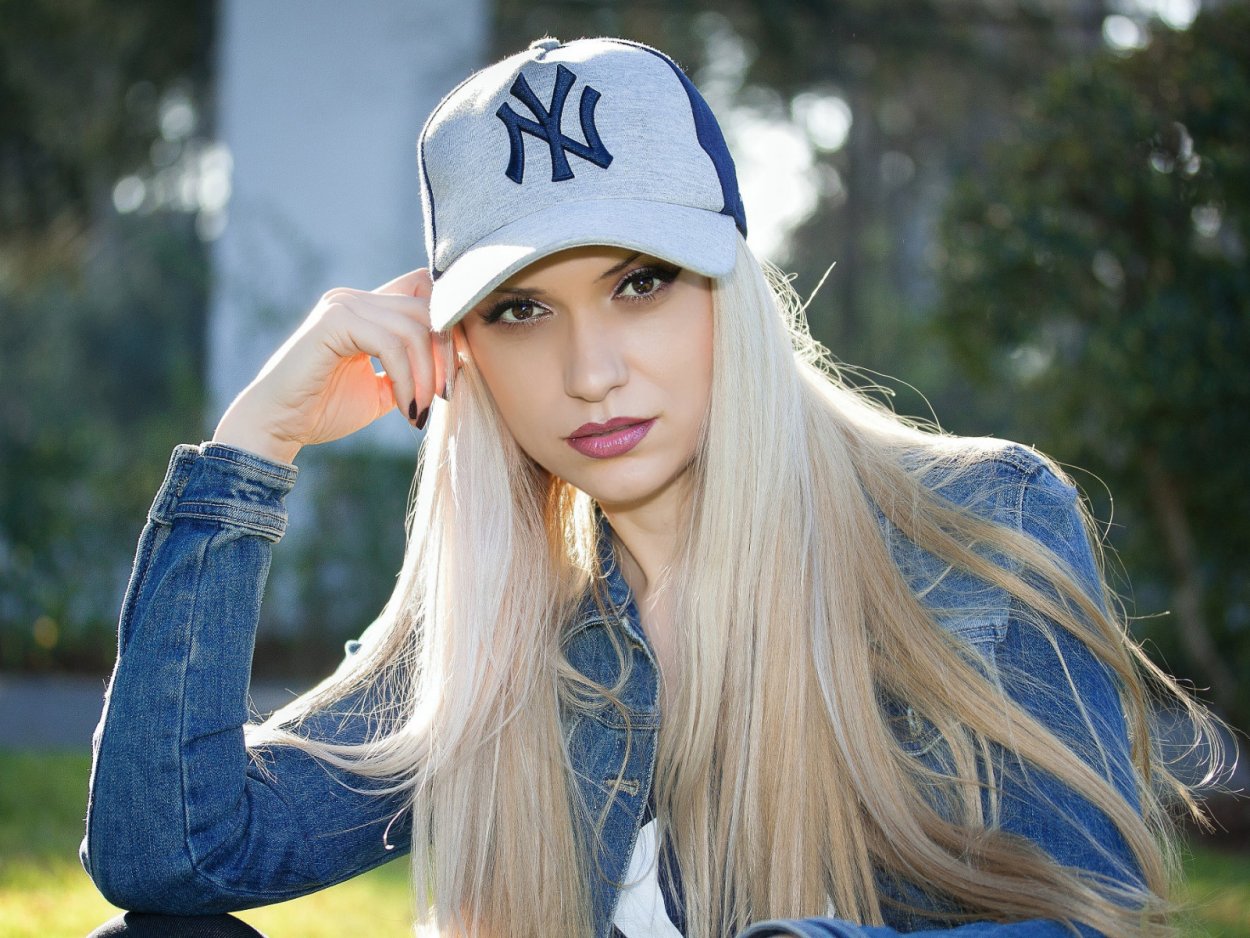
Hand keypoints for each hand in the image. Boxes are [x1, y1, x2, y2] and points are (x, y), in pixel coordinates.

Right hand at [212, 268, 443, 463]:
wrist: (276, 426)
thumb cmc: (324, 410)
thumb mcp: (383, 389)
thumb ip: (412, 370)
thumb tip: (454, 364)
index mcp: (367, 309)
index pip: (425, 293)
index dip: (449, 329)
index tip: (451, 375)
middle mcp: (355, 299)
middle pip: (427, 307)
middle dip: (444, 354)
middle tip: (443, 396)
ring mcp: (343, 306)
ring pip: (413, 327)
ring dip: (426, 373)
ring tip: (420, 410)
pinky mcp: (333, 321)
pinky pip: (390, 344)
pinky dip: (406, 379)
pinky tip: (405, 409)